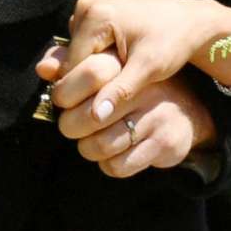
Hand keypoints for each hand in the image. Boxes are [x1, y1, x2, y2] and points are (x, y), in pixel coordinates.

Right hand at [35, 0, 230, 134]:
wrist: (189, 21)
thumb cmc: (174, 41)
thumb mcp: (150, 68)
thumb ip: (121, 90)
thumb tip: (95, 117)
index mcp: (95, 15)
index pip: (71, 67)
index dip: (86, 91)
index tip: (109, 101)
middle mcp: (85, 8)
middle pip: (71, 61)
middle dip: (89, 81)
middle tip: (120, 86)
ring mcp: (88, 10)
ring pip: (76, 58)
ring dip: (92, 73)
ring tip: (122, 76)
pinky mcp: (93, 17)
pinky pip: (84, 50)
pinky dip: (96, 63)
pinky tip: (118, 68)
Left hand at [56, 66, 220, 177]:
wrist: (187, 111)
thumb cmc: (135, 88)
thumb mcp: (109, 69)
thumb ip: (74, 65)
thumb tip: (43, 69)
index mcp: (129, 65)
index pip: (89, 73)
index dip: (65, 92)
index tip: (64, 101)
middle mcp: (146, 88)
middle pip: (89, 116)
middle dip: (71, 126)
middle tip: (73, 126)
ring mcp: (157, 116)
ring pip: (101, 145)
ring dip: (88, 148)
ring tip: (92, 141)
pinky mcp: (165, 143)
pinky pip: (119, 165)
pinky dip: (108, 165)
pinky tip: (113, 154)